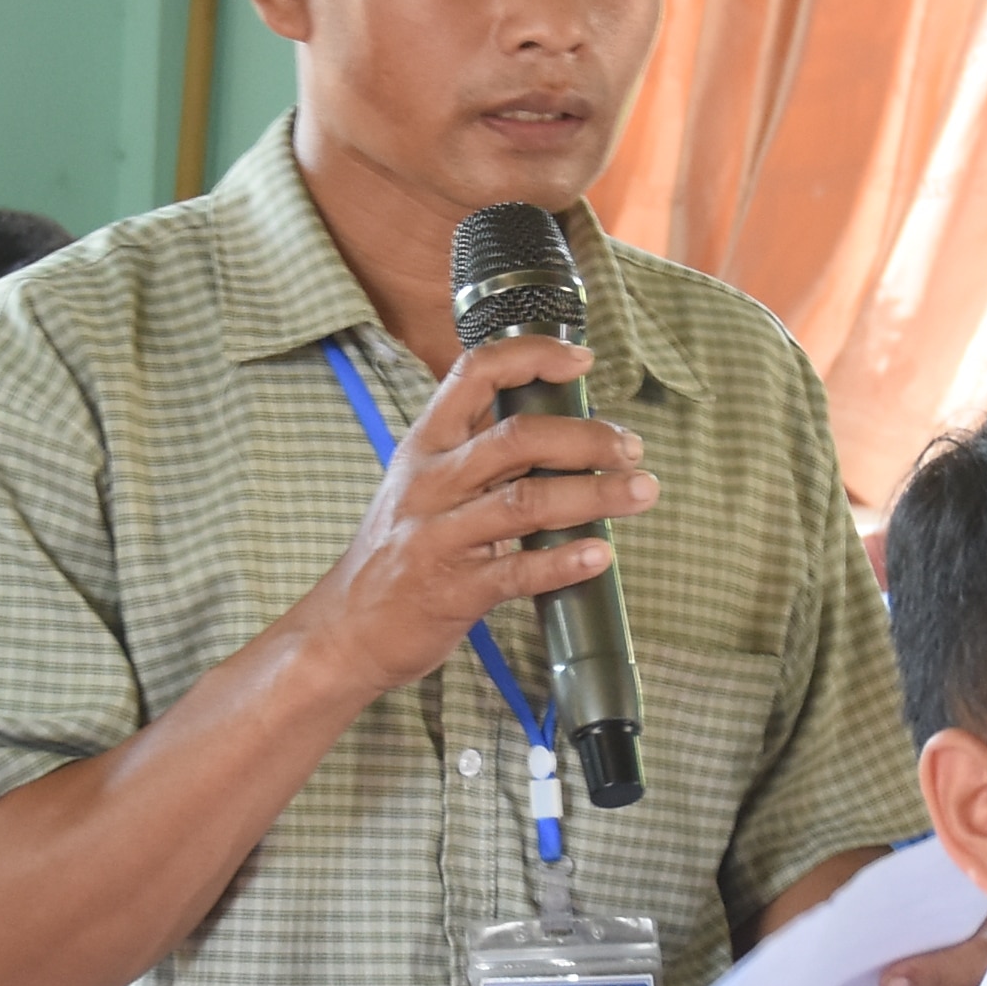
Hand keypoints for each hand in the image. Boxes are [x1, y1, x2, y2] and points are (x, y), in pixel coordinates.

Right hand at [292, 337, 655, 701]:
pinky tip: (599, 555)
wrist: (345, 628)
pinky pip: (517, 572)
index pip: (476, 374)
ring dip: (595, 495)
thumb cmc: (396, 551)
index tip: (581, 361)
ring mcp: (439, 537)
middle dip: (586, 438)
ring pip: (526, 501)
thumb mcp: (421, 484)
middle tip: (631, 449)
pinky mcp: (453, 590)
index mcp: (425, 445)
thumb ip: (476, 451)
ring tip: (641, 493)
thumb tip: (554, 423)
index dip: (533, 356)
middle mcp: (431, 483)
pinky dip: (564, 561)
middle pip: (518, 438)